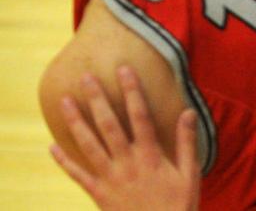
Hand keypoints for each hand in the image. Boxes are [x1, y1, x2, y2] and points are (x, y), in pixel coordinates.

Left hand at [49, 68, 199, 210]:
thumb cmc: (178, 205)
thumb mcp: (190, 173)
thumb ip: (187, 142)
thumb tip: (188, 111)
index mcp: (150, 155)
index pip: (139, 116)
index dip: (132, 91)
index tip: (124, 70)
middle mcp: (126, 163)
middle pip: (109, 125)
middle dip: (97, 99)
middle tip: (85, 77)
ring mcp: (110, 178)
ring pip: (89, 145)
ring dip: (76, 122)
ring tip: (64, 102)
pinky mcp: (98, 193)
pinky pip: (78, 175)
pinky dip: (64, 161)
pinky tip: (52, 147)